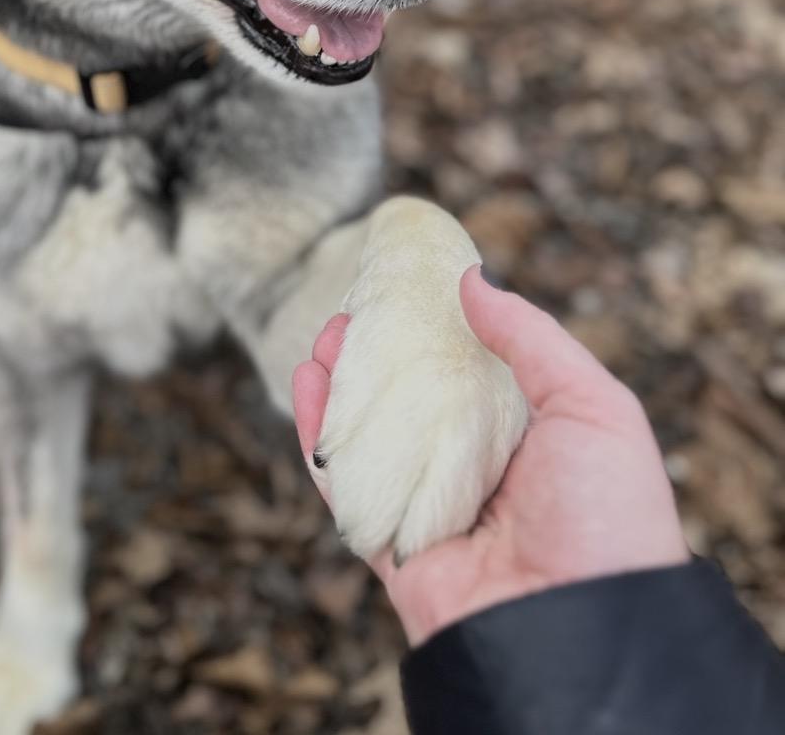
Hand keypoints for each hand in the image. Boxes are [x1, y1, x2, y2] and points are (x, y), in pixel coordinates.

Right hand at [293, 266, 688, 646]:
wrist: (582, 635)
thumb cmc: (606, 518)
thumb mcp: (594, 408)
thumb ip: (532, 339)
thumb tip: (472, 279)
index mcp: (529, 439)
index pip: (472, 372)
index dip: (436, 329)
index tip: (406, 288)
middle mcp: (476, 472)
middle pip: (413, 400)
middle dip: (380, 353)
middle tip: (353, 309)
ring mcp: (430, 509)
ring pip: (371, 436)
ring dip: (341, 383)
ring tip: (325, 336)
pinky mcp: (391, 546)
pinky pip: (344, 484)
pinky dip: (318, 434)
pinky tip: (307, 383)